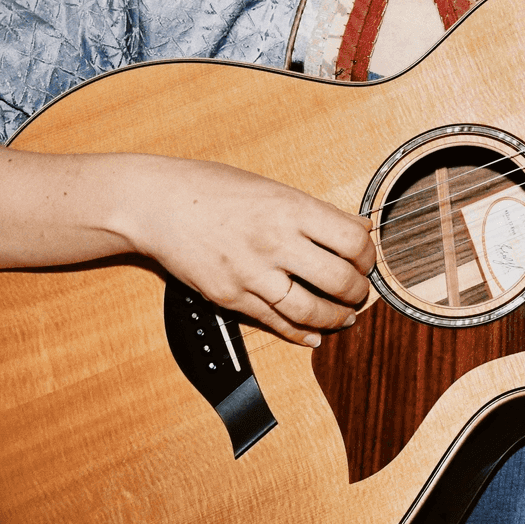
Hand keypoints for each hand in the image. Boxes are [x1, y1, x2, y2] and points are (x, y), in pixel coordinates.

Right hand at [120, 158, 376, 347]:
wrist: (156, 204)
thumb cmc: (212, 188)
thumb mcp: (272, 187)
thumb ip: (316, 211)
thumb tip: (359, 227)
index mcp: (290, 208)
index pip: (351, 241)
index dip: (368, 256)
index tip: (367, 259)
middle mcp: (275, 242)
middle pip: (338, 280)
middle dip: (358, 292)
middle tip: (360, 292)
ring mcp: (252, 273)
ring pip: (311, 310)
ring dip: (336, 318)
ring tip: (345, 316)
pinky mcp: (230, 297)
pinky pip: (275, 323)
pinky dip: (301, 334)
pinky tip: (314, 336)